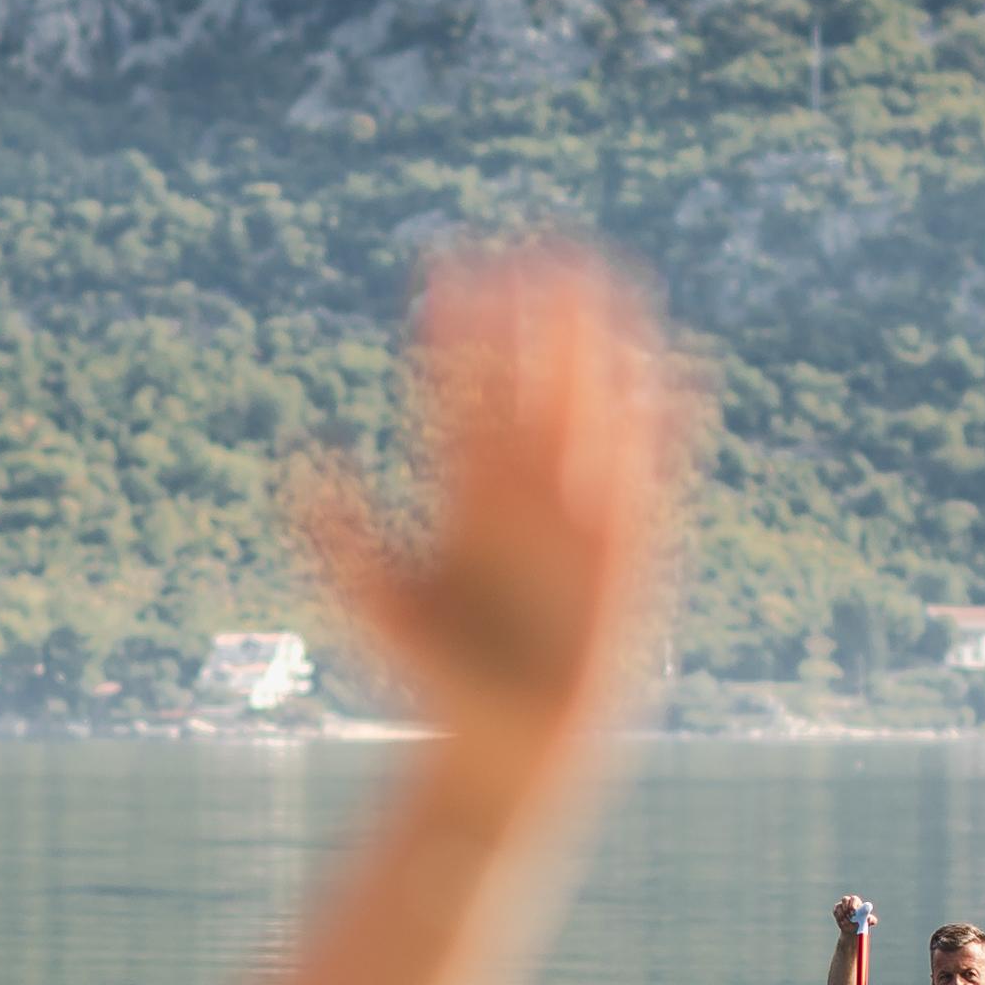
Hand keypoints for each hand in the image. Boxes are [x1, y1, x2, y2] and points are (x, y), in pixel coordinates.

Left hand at [291, 246, 695, 777]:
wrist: (500, 749)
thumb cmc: (433, 683)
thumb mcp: (379, 603)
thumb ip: (343, 536)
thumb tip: (305, 461)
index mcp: (462, 495)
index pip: (457, 391)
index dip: (456, 329)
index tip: (447, 259)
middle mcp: (521, 494)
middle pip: (529, 385)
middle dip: (535, 318)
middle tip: (540, 235)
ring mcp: (576, 517)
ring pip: (590, 413)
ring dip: (599, 351)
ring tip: (610, 278)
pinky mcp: (627, 552)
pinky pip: (651, 475)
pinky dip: (665, 428)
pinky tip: (680, 372)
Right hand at [833, 896, 869, 933]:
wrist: (853, 929)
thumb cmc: (862, 923)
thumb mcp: (869, 922)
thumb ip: (871, 920)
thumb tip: (868, 918)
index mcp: (857, 902)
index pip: (854, 899)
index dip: (853, 904)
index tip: (854, 911)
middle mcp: (848, 902)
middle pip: (844, 899)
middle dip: (846, 907)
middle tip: (849, 915)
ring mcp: (841, 905)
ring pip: (839, 908)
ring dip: (843, 916)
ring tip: (847, 923)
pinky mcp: (836, 910)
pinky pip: (836, 913)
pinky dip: (839, 918)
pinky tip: (843, 923)